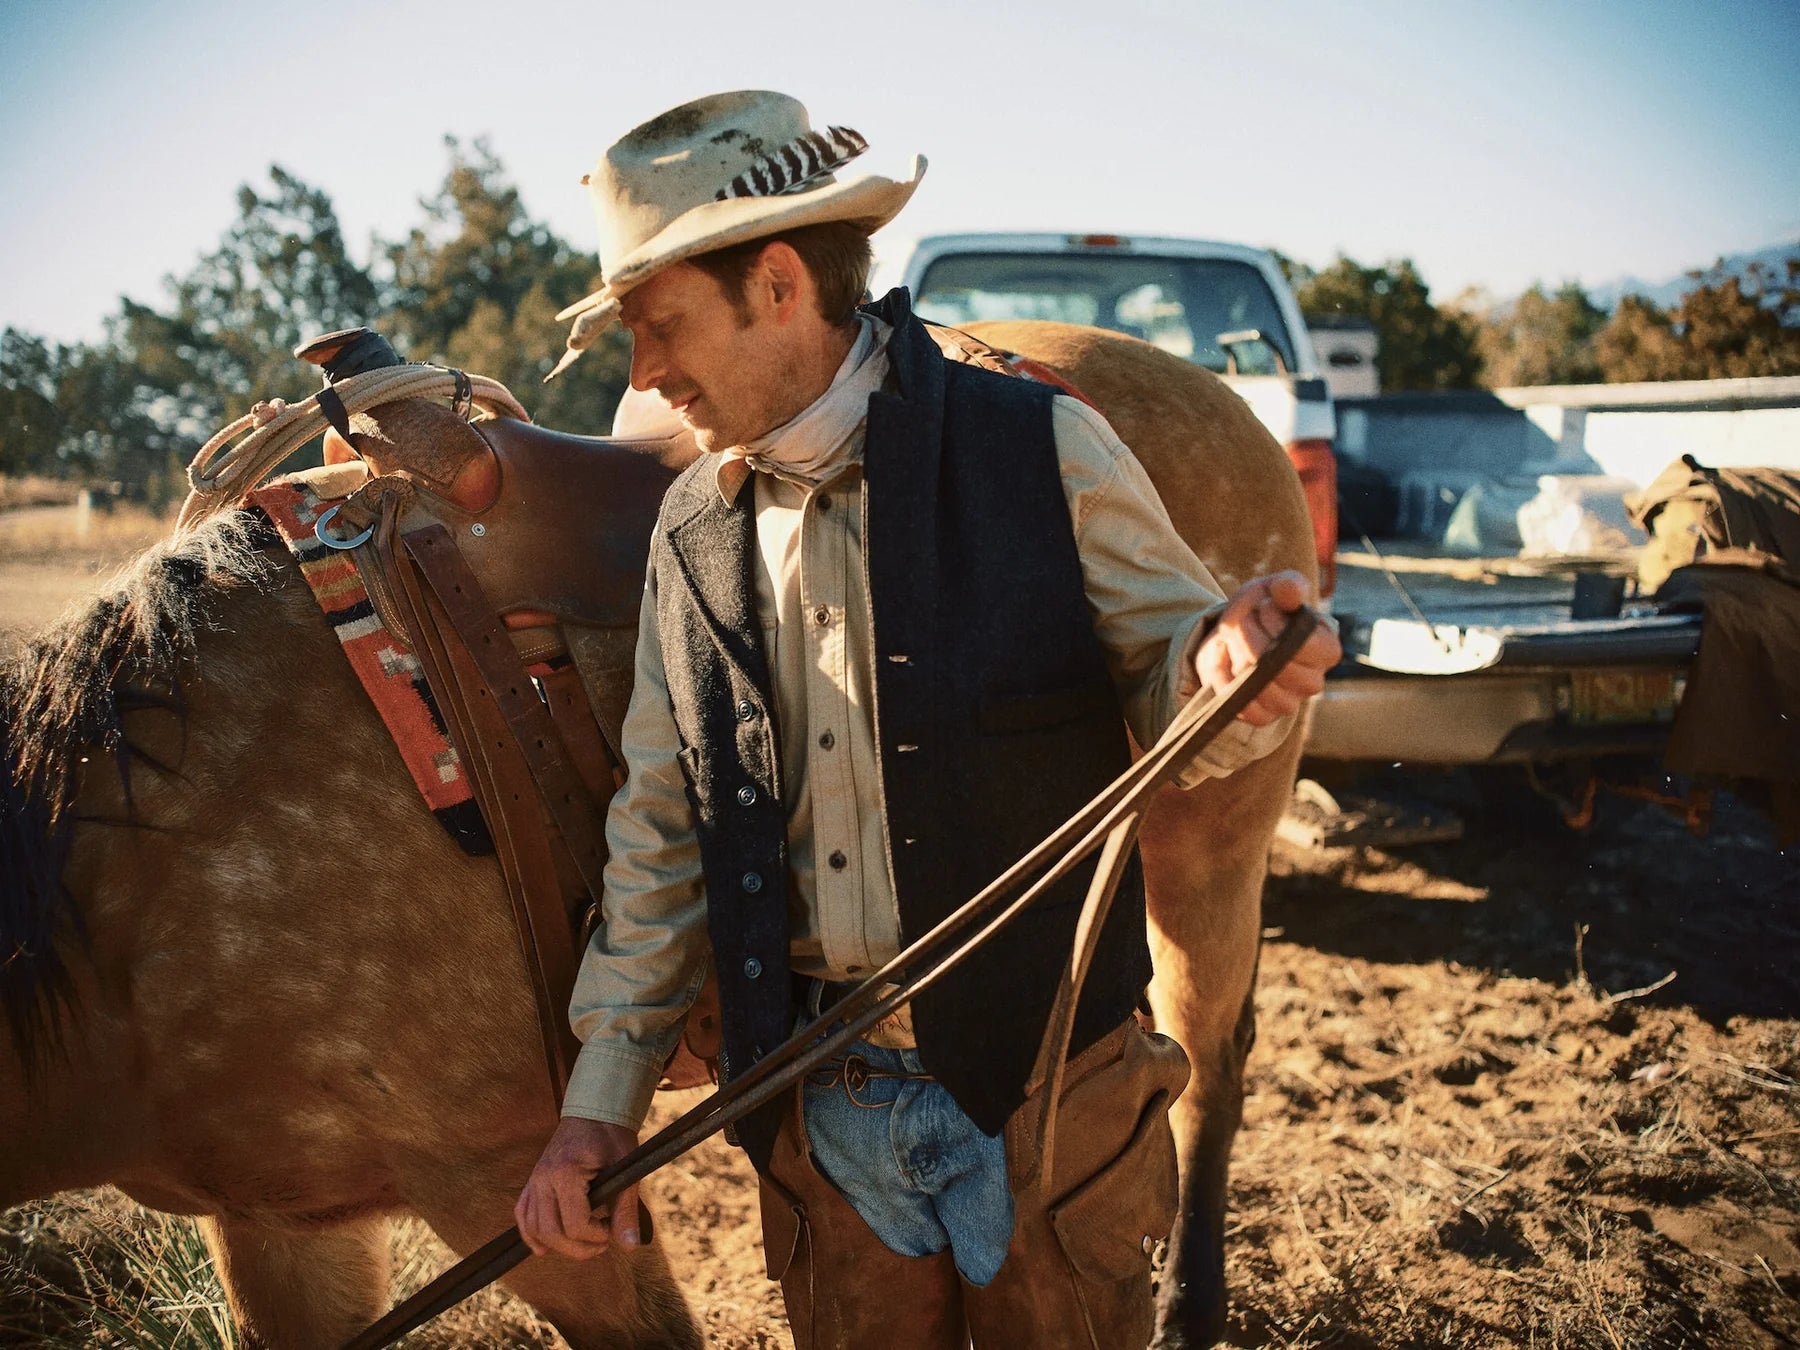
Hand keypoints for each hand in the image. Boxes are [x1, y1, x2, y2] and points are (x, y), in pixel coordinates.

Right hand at [515, 1117, 641, 1259]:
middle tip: (603, 1243)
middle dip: (579, 1248)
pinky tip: (545, 1247)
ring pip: (534, 1228)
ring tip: (583, 1243)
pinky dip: (531, 1234)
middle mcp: (543, 1178)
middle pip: (552, 1232)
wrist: (594, 1112)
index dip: (596, 1237)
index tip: (612, 1230)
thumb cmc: (611, 1138)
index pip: (575, 1224)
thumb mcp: (625, 1171)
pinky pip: (523, 1214)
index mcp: (566, 1173)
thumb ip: (626, 1209)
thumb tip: (630, 1245)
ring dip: (558, 1245)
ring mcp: (534, 1180)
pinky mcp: (532, 1182)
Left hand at [1194, 570, 1340, 726]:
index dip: (1274, 622)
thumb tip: (1290, 592)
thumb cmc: (1265, 609)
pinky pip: (1235, 699)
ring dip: (1232, 651)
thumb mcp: (1275, 588)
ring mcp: (1287, 703)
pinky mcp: (1261, 717)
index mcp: (1327, 650)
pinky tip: (1227, 660)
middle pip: (1270, 663)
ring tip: (1234, 638)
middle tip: (1242, 621)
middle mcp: (1312, 682)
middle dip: (1246, 634)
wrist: (1238, 634)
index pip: (1301, 643)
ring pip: (1250, 680)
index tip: (1264, 608)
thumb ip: (1286, 585)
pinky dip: (1222, 675)